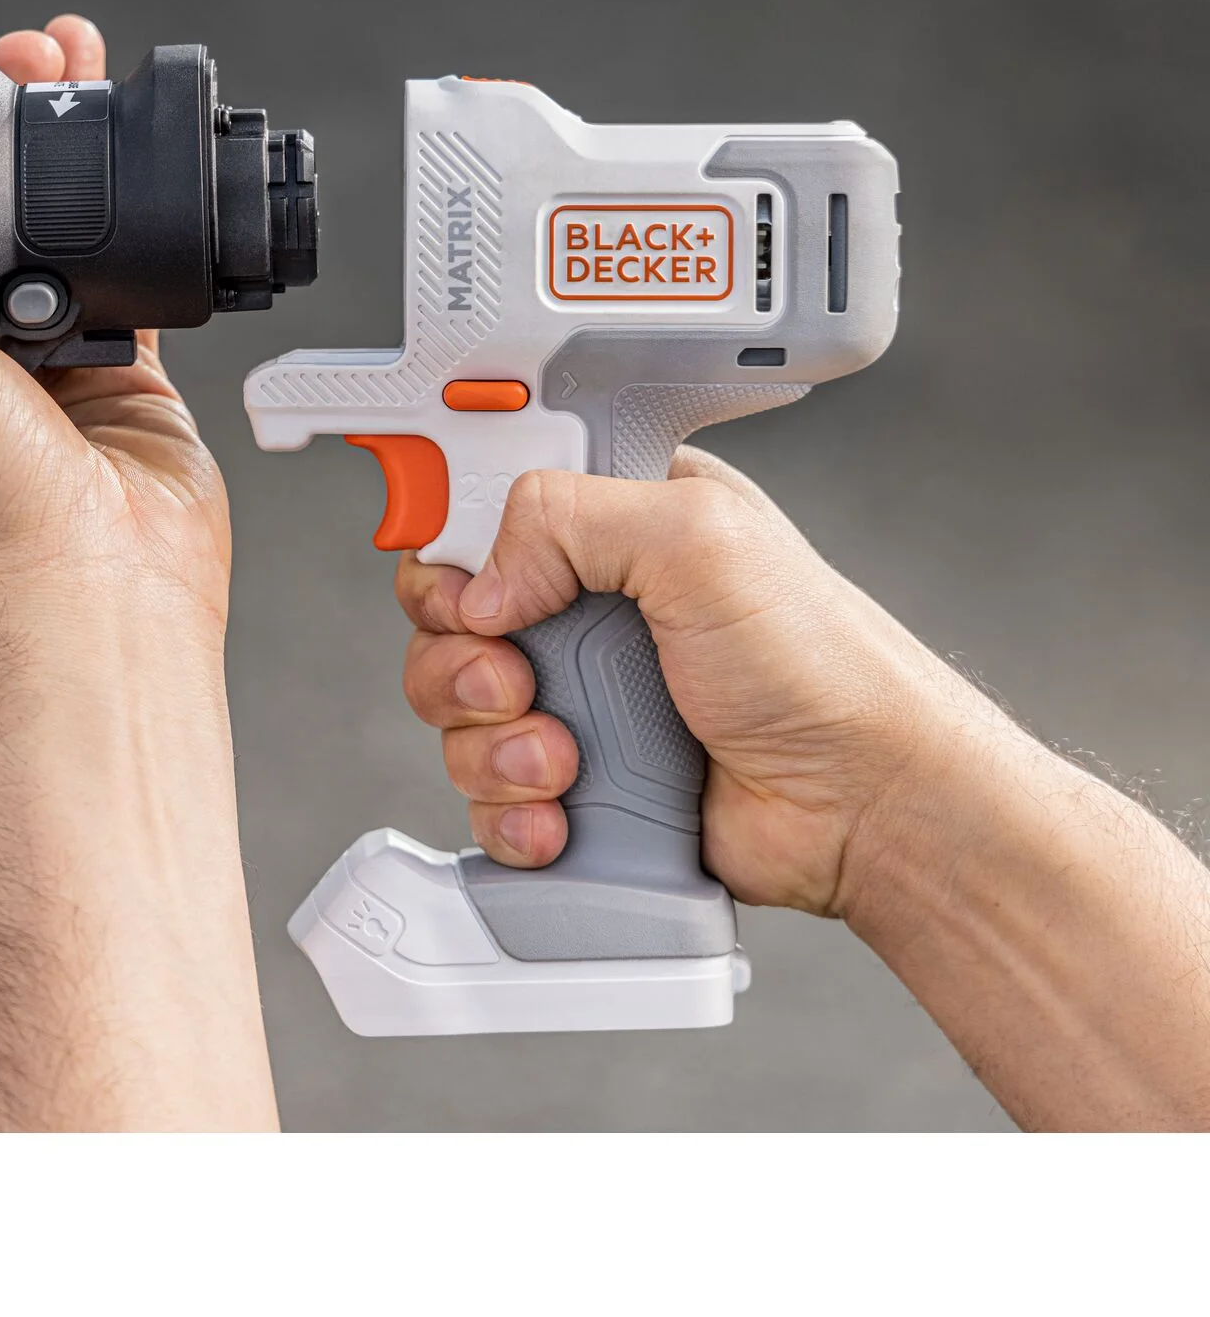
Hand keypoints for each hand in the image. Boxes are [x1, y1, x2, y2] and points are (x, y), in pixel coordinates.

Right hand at [395, 447, 984, 916]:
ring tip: (565, 758)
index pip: (486, 506)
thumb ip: (567, 516)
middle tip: (517, 678)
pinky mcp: (579, 779)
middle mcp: (590, 604)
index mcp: (616, 519)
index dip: (450, 541)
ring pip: (457, 712)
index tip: (454, 583)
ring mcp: (582, 694)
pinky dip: (511, 810)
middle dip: (460, 659)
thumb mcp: (697, 538)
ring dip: (492, 743)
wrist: (868, 805)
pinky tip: (564, 810)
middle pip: (448, 618)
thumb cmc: (824, 668)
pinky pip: (489, 794)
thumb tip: (480, 581)